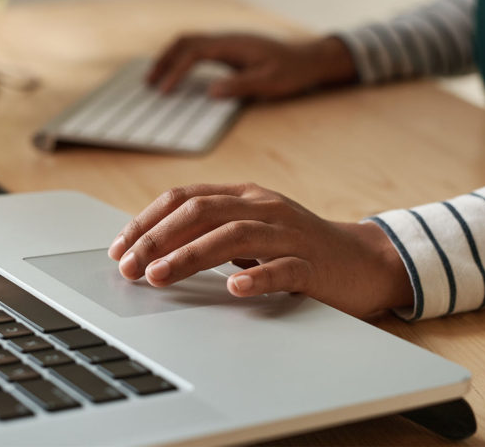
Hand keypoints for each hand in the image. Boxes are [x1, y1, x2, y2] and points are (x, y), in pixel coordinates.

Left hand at [107, 183, 413, 318]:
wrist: (365, 261)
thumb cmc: (299, 248)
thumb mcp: (251, 230)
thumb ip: (211, 232)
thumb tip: (151, 250)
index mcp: (245, 196)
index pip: (185, 198)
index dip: (147, 221)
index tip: (120, 248)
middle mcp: (264, 207)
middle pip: (202, 213)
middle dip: (158, 239)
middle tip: (130, 268)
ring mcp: (290, 234)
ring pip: (233, 237)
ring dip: (190, 256)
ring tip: (159, 277)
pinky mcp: (313, 264)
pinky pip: (283, 268)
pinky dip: (257, 277)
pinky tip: (234, 288)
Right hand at [147, 33, 356, 99]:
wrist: (308, 60)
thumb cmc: (292, 72)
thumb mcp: (269, 83)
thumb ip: (240, 86)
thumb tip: (211, 92)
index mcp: (233, 45)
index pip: (194, 52)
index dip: (176, 70)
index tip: (165, 90)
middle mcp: (226, 39)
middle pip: (185, 41)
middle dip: (164, 60)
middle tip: (149, 83)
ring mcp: (227, 42)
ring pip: (189, 42)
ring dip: (170, 57)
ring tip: (156, 79)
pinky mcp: (229, 49)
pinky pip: (198, 49)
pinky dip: (181, 58)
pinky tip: (177, 74)